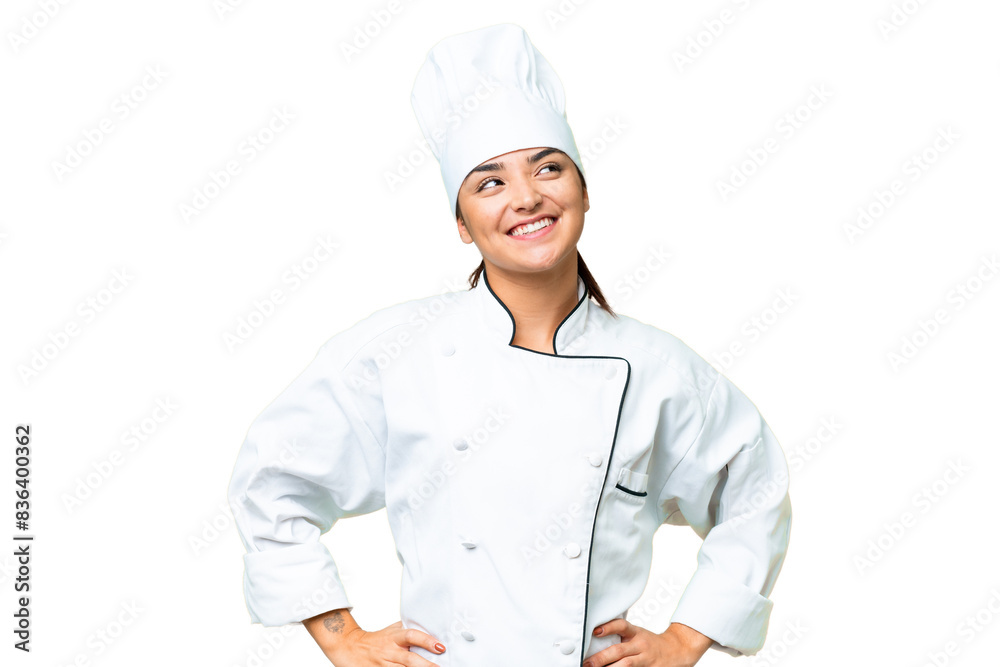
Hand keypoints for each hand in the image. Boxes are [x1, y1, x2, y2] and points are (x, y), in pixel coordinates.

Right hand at [321, 620, 445, 666]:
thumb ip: (407, 629)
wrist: (348, 646)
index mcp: (394, 637)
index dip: (426, 641)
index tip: (440, 647)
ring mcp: (383, 665)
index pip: (411, 635)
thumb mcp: (391, 630)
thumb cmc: (375, 639)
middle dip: (426, 665)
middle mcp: (390, 651)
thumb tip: (428, 626)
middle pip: (409, 659)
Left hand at [582, 620, 712, 666]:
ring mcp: (645, 660)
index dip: (609, 627)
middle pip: (619, 651)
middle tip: (586, 663)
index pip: (622, 626)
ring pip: (626, 665)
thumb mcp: (638, 634)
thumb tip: (595, 639)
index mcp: (636, 633)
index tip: (595, 631)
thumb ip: (621, 636)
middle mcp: (640, 645)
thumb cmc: (651, 643)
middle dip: (601, 658)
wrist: (678, 650)